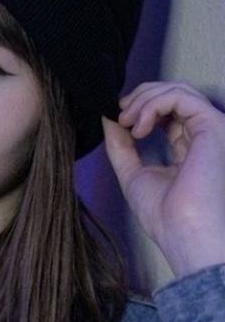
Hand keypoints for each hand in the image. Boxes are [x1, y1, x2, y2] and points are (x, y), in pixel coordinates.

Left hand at [102, 81, 224, 277]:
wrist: (181, 231)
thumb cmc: (164, 214)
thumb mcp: (131, 172)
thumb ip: (120, 144)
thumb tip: (108, 118)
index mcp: (188, 146)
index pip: (166, 111)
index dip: (138, 106)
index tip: (116, 118)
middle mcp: (202, 135)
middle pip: (173, 93)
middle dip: (139, 97)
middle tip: (118, 115)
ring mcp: (210, 129)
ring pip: (177, 90)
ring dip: (143, 100)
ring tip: (126, 122)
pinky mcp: (213, 126)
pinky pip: (180, 97)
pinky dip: (152, 105)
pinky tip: (138, 127)